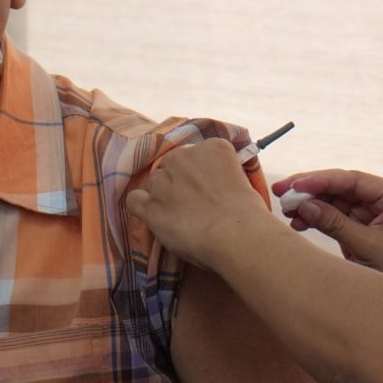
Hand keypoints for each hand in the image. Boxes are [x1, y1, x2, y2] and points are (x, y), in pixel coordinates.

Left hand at [125, 137, 275, 267]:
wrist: (236, 234)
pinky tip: (154, 217)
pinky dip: (141, 207)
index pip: (198, 153)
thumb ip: (223, 175)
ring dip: (163, 195)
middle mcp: (183, 156)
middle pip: (172, 164)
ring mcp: (163, 180)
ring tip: (179, 216)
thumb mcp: (243, 180)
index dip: (201, 172)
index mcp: (212, 147)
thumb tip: (217, 184)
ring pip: (154, 182)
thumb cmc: (248, 213)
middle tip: (194, 204)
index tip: (208, 189)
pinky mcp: (150, 206)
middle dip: (179, 181)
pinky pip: (134, 200)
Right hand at [274, 168, 382, 295]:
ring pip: (336, 200)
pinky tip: (298, 221)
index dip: (321, 180)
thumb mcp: (366, 247)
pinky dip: (317, 217)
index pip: (354, 180)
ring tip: (286, 210)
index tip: (296, 185)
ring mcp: (376, 210)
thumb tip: (304, 205)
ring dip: (311, 204)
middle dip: (311, 190)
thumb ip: (335, 224)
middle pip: (342, 187)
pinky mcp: (365, 224)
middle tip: (281, 191)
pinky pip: (337, 215)